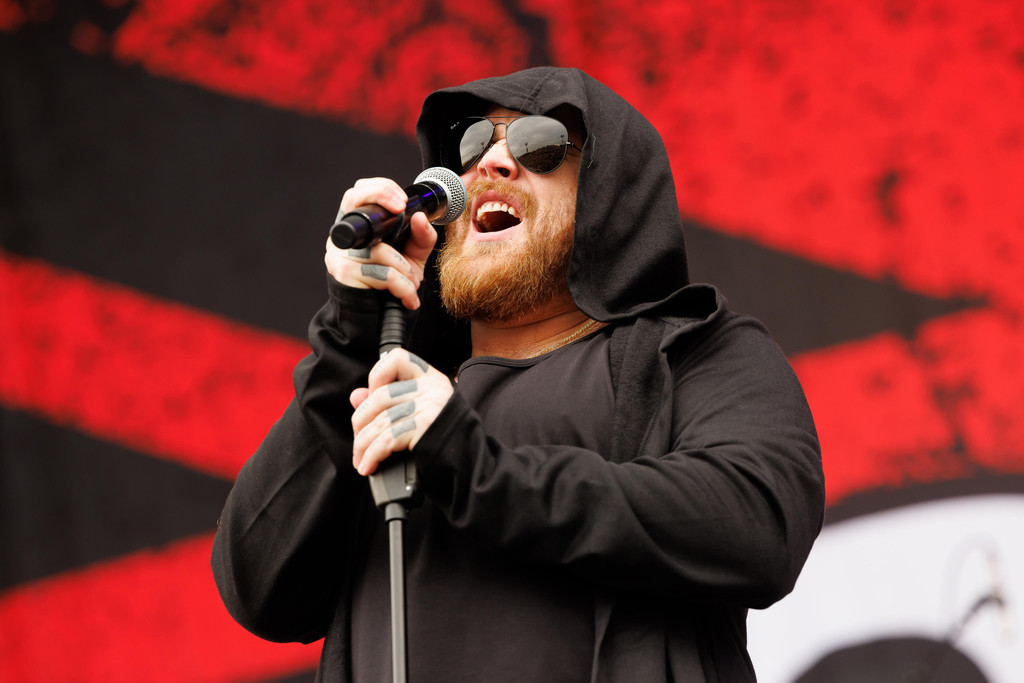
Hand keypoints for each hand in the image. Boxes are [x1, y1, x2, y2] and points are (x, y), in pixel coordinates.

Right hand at [325, 177, 437, 309]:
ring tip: (412, 283)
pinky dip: (402, 286)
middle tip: (407, 218)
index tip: (402, 202)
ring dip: (405, 268)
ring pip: (380, 250)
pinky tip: (407, 297)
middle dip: (384, 202)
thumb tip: (420, 217)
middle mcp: (342, 237)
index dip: (379, 190)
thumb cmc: (391, 282)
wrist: (378, 318)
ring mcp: (338, 254)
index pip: (357, 193)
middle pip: (355, 204)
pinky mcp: (342, 273)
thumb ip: (421, 236)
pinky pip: (381, 274)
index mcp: (357, 227)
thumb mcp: (412, 255)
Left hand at [350, 350, 453, 474]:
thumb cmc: (444, 439)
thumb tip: (356, 396)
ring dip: (363, 445)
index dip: (378, 376)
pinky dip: (372, 455)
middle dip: (360, 422)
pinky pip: (387, 439)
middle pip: (380, 396)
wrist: (471, 463)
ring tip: (361, 460)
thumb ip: (388, 402)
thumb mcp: (418, 413)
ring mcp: (431, 405)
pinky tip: (368, 466)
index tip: (372, 396)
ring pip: (380, 421)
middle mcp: (432, 388)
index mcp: (431, 379)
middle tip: (359, 441)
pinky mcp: (426, 426)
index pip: (397, 359)